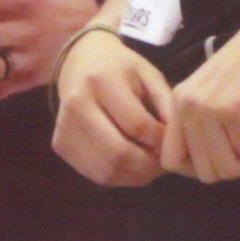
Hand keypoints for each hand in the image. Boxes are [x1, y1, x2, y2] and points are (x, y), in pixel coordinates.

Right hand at [52, 29, 173, 186]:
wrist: (80, 62)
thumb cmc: (120, 69)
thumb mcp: (148, 74)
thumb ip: (166, 104)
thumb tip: (179, 141)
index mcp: (102, 80)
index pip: (136, 124)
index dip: (159, 141)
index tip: (173, 145)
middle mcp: (78, 104)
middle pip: (119, 152)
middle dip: (149, 165)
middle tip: (164, 165)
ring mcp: (65, 127)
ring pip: (107, 169)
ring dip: (135, 176)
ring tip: (150, 168)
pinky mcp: (60, 144)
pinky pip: (94, 173)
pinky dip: (118, 178)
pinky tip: (131, 168)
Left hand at [160, 10, 239, 183]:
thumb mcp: (215, 92)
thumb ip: (202, 124)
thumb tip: (204, 169)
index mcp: (179, 101)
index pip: (171, 160)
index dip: (200, 169)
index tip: (227, 157)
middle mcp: (188, 105)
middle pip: (204, 171)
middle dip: (235, 169)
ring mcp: (210, 108)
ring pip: (227, 168)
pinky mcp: (236, 111)